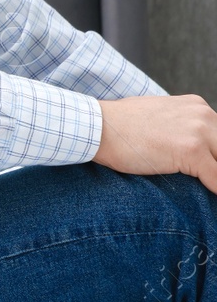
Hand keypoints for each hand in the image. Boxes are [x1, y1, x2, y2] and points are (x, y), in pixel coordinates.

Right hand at [94, 94, 216, 192]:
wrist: (97, 127)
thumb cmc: (120, 126)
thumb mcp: (159, 116)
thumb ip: (181, 126)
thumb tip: (189, 147)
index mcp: (197, 107)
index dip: (214, 156)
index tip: (208, 168)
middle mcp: (203, 115)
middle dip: (216, 165)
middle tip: (205, 178)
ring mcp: (198, 132)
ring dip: (214, 177)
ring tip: (203, 185)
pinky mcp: (191, 151)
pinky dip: (213, 190)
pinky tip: (204, 195)